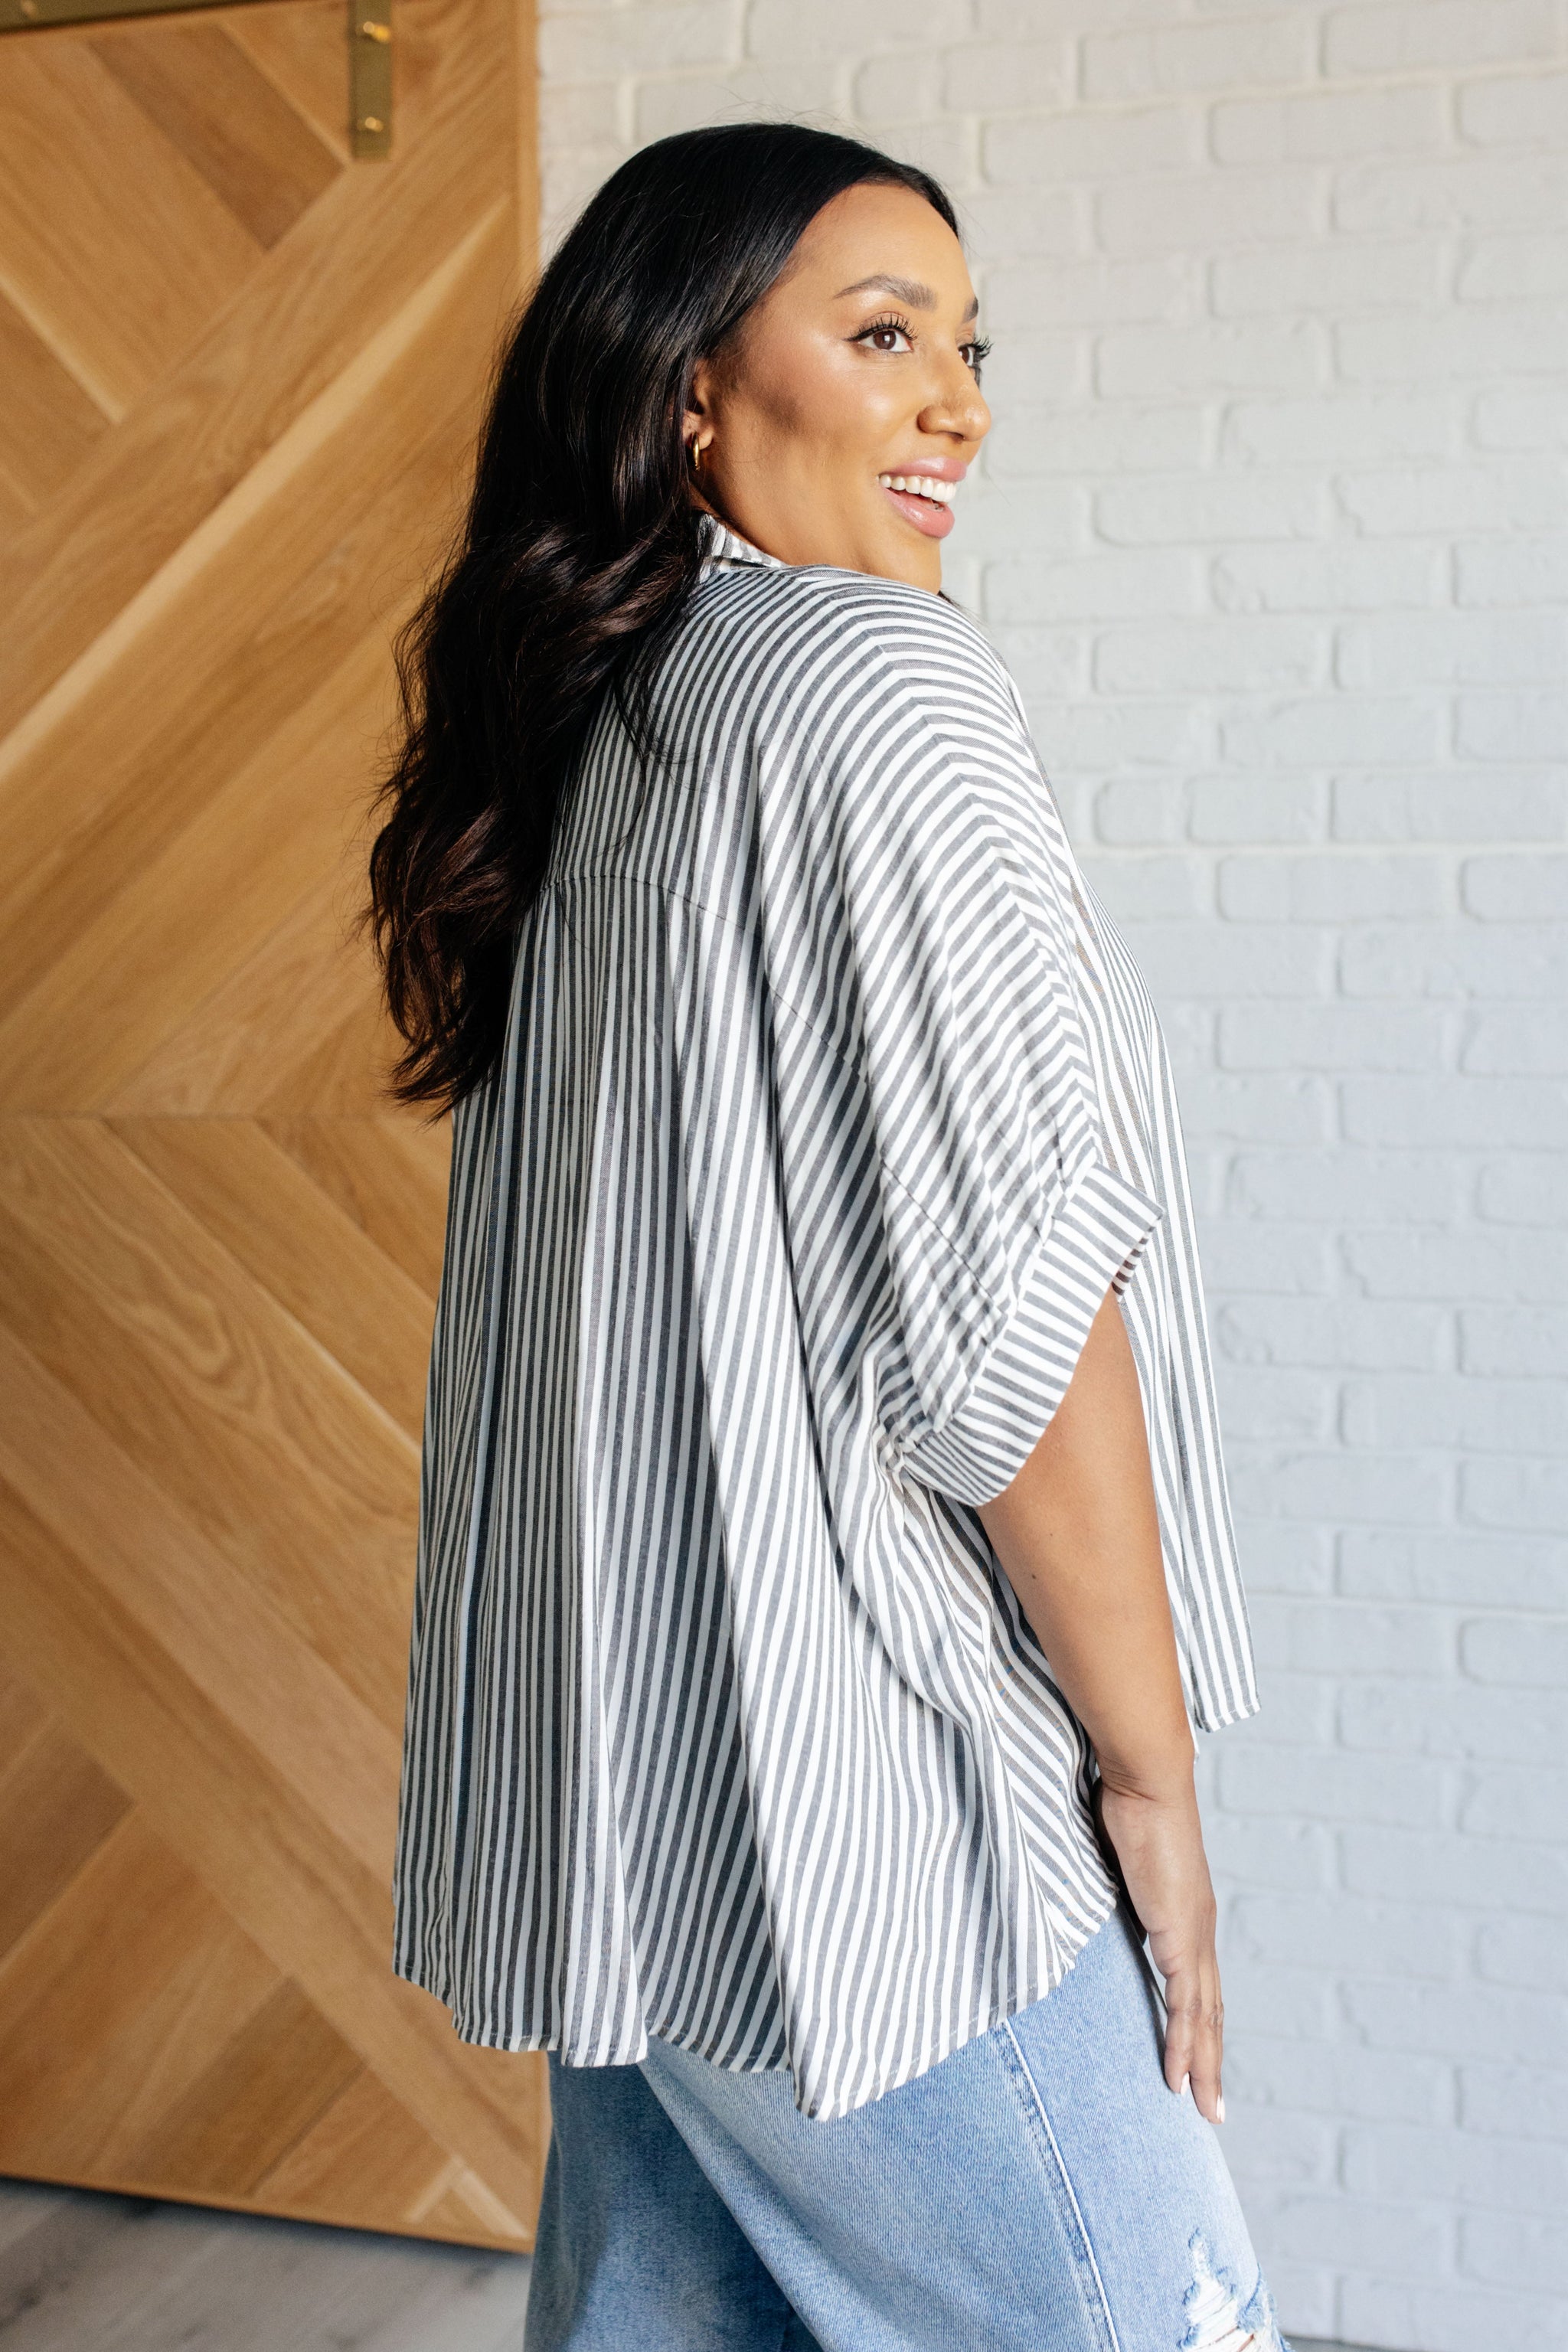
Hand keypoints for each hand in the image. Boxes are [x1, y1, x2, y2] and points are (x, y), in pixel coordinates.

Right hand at [1092, 1775, 1223, 2126]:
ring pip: (1203, 2017)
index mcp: (1186, 1912)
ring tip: (1203, 2106)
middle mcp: (1198, 1929)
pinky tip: (1179, 2077)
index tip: (1197, 2057)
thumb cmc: (1128, 1802)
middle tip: (1211, 2104)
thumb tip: (1088, 1885)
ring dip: (1203, 2065)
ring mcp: (1193, 1934)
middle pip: (1209, 2010)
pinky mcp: (1180, 1936)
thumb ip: (1111, 1879)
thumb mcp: (1117, 1854)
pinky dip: (1183, 2045)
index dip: (1198, 2022)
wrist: (1147, 1778)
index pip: (1197, 1980)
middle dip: (1210, 2059)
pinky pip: (1184, 2005)